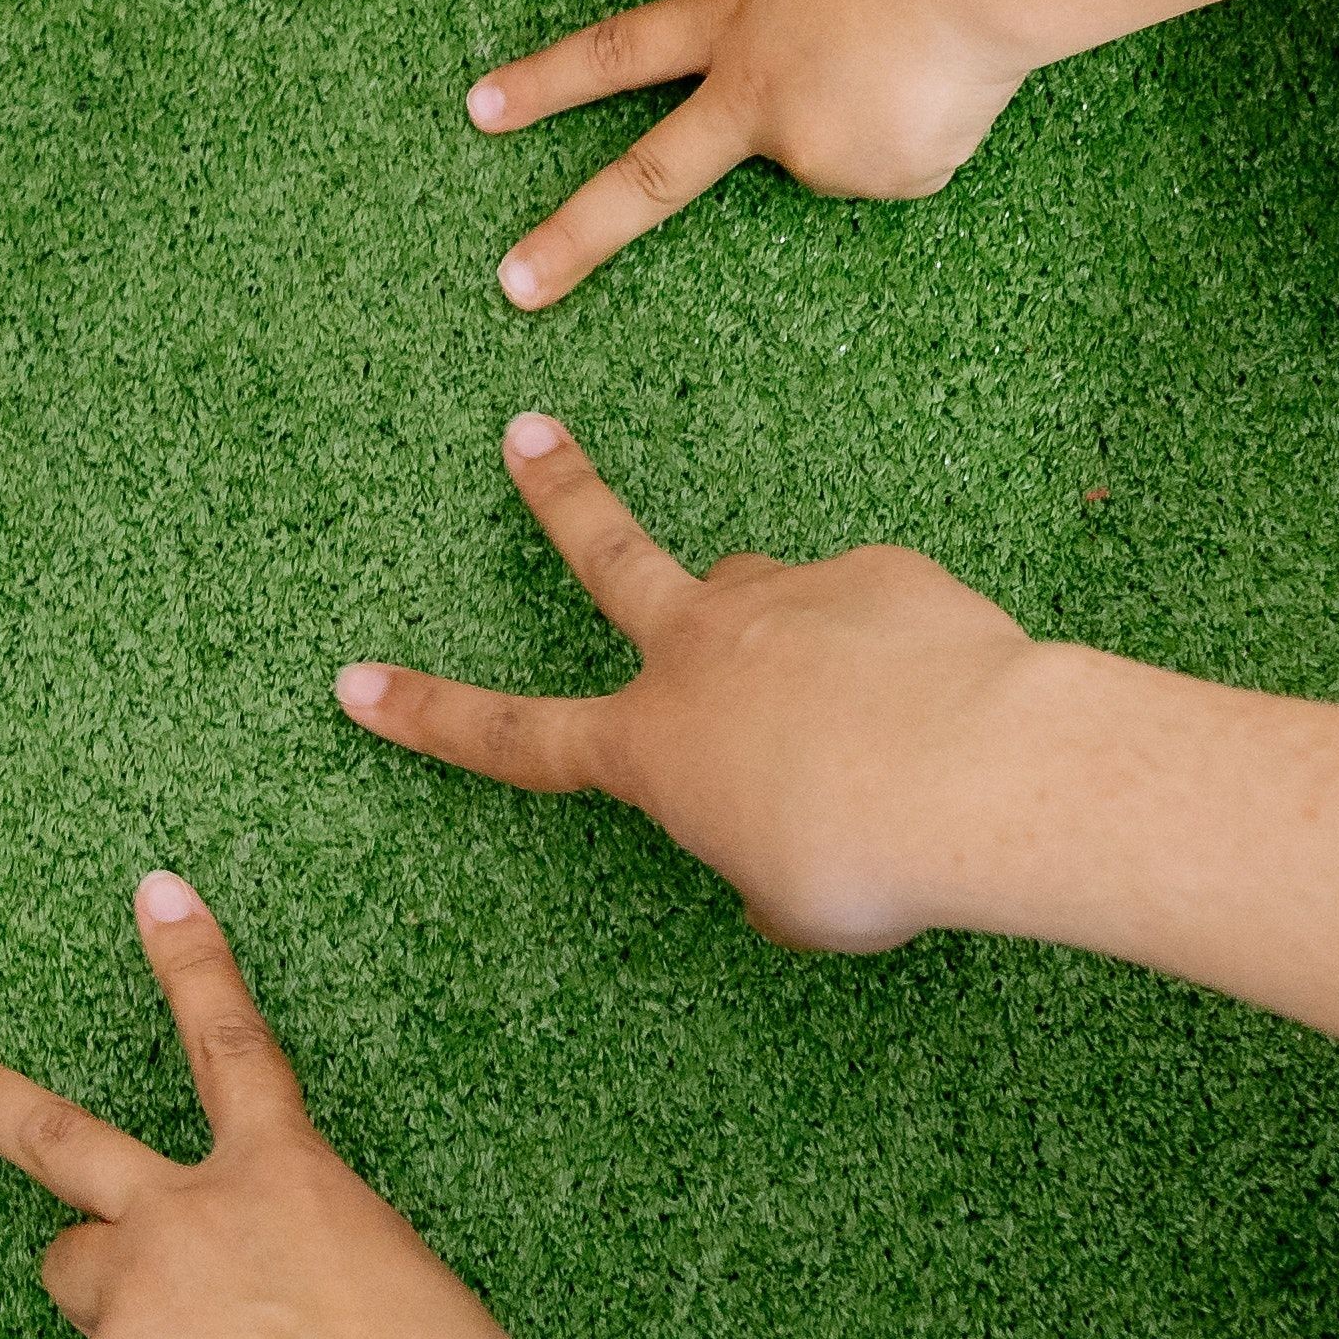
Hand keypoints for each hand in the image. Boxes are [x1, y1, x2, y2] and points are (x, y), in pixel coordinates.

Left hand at [0, 871, 542, 1338]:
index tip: (154, 892)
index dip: (192, 963)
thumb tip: (292, 1309)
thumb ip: (324, 1271)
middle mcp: (191, 1216)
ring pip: (77, 1276)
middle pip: (54, 1134)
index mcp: (288, 1178)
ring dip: (112, 1303)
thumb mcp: (408, 1298)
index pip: (231, 1042)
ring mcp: (135, 1296)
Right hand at [335, 415, 1051, 955]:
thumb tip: (775, 858)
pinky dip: (897, 656)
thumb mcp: (798, 904)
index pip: (513, 737)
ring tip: (863, 706)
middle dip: (558, 494)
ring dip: (790, 638)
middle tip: (527, 434)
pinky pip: (874, 614)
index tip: (356, 682)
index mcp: (653, 744)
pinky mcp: (875, 574)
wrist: (982, 770)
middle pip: (607, 553)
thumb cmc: (871, 856)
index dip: (428, 714)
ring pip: (763, 598)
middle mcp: (700, 650)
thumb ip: (762, 871)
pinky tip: (945, 700)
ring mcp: (784, 598)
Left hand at [465, 0, 1035, 304]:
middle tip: (514, 289)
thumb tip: (810, 83)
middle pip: (652, 179)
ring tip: (923, 54)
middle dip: (576, 236)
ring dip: (878, 116)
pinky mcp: (880, 180)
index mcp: (733, 19)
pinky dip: (925, 132)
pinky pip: (900, 164)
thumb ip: (783, 24)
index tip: (479, 109)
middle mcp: (754, 95)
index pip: (617, 53)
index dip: (547, 82)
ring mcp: (811, 147)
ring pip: (834, 154)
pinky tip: (950, 86)